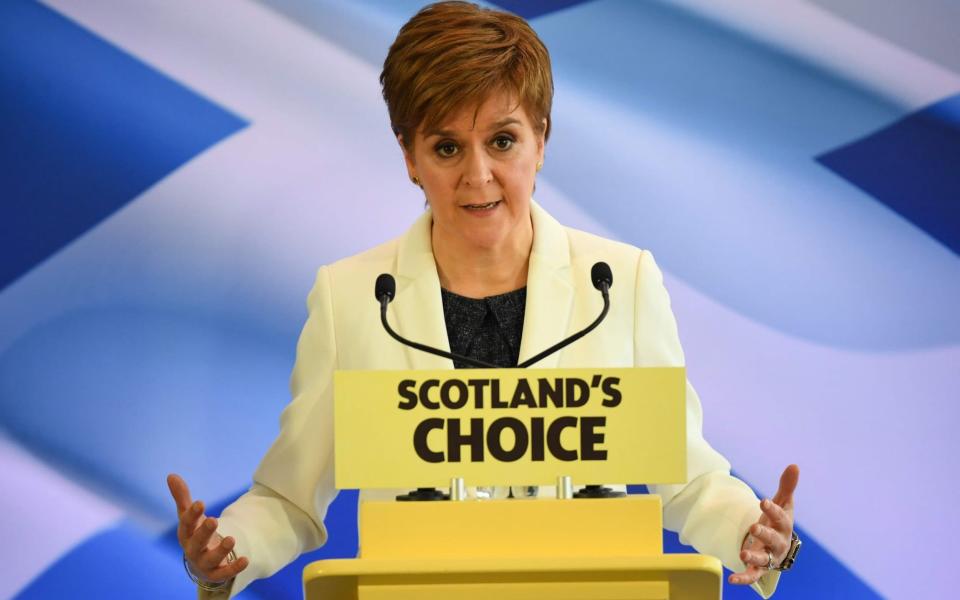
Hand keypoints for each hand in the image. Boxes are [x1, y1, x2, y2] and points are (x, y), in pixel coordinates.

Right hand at [167, 473, 248, 583]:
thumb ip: (182, 497)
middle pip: (197, 542)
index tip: (200, 503)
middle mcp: (193, 549)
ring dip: (221, 550)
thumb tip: (171, 475)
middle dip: (204, 532)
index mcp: (186, 534)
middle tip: (214, 520)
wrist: (200, 563)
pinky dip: (234, 568)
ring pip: (211, 559)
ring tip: (231, 539)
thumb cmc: (195, 533)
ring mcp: (205, 563)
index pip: (187, 524)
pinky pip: (225, 573)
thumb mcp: (190, 516)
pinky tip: (246, 560)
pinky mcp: (217, 573)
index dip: (192, 514)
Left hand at [729, 464, 798, 585]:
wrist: (779, 546)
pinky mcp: (759, 568)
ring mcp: (769, 557)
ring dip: (754, 558)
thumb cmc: (779, 522)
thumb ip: (787, 486)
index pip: (781, 518)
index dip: (773, 510)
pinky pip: (752, 576)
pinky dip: (743, 579)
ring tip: (743, 554)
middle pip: (773, 539)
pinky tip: (731, 579)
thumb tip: (794, 465)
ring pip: (763, 559)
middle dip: (764, 534)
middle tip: (753, 528)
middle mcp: (778, 543)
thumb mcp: (783, 503)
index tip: (763, 501)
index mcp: (784, 526)